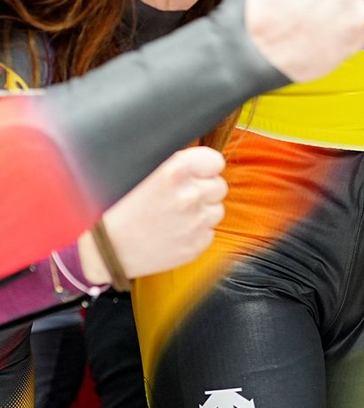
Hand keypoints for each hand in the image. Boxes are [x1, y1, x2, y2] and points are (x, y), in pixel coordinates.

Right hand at [78, 147, 226, 282]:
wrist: (100, 250)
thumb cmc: (113, 209)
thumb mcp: (137, 171)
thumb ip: (170, 161)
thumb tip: (191, 156)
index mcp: (175, 170)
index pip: (215, 161)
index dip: (204, 167)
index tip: (194, 174)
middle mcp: (189, 195)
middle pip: (218, 186)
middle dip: (203, 189)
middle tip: (178, 197)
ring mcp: (195, 223)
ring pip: (216, 210)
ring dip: (201, 212)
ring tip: (172, 216)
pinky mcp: (196, 246)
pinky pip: (208, 233)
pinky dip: (195, 233)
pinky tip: (171, 232)